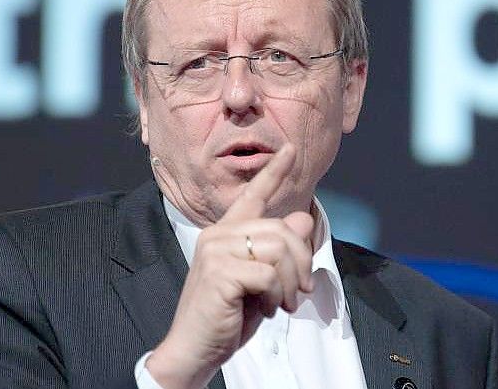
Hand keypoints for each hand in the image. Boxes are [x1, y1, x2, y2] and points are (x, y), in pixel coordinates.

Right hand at [146, 143, 314, 388]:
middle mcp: (218, 235)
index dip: (274, 171)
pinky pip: (269, 274)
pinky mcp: (219, 272)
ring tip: (283, 302)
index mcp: (226, 233)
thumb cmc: (228, 316)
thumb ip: (279, 251)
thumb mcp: (262, 281)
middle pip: (282, 229)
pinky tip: (267, 309)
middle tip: (300, 290)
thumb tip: (302, 217)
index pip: (253, 195)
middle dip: (302, 262)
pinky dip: (278, 295)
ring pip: (279, 249)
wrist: (195, 349)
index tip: (291, 149)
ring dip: (291, 282)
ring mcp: (216, 251)